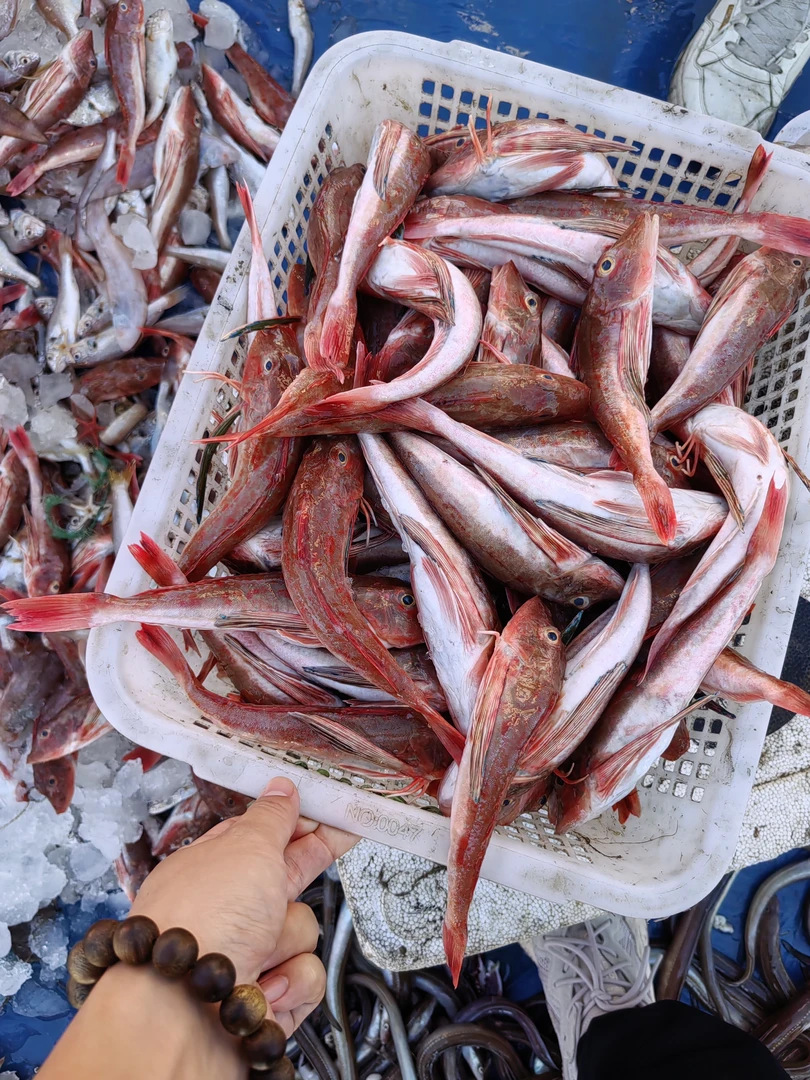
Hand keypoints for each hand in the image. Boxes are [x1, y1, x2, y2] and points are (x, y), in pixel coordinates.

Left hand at [131, 776, 355, 1035]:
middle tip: (340, 838)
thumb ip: (272, 817)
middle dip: (308, 864)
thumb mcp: (246, 847)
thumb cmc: (200, 922)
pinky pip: (308, 976)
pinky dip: (292, 980)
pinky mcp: (266, 995)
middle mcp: (228, 910)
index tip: (329, 811)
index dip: (297, 823)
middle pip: (287, 879)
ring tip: (261, 947)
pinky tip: (266, 984)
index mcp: (213, 867)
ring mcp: (246, 953)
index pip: (263, 836)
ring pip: (303, 929)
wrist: (184, 1012)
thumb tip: (282, 788)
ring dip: (290, 937)